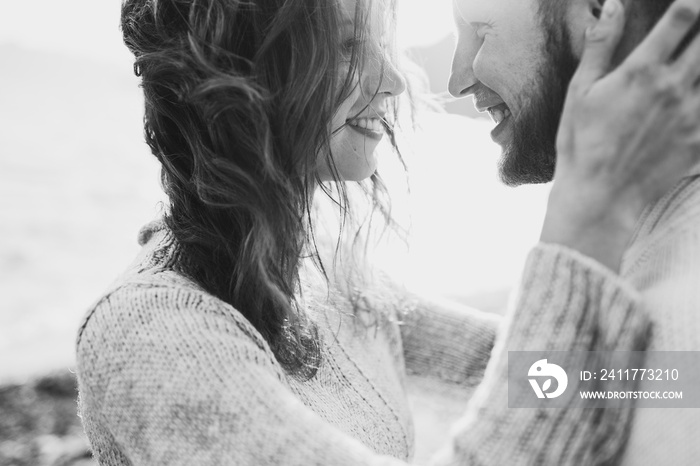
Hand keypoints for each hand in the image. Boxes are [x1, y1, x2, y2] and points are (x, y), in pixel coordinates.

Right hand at [542, 0, 699, 270]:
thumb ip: (600, 46)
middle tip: (694, 35)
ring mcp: (692, 114)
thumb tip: (612, 5)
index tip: (687, 7)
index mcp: (642, 71)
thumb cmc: (581, 144)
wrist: (598, 196)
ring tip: (692, 68)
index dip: (688, 5)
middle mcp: (674, 87)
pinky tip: (691, 103)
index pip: (682, 17)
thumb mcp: (579, 92)